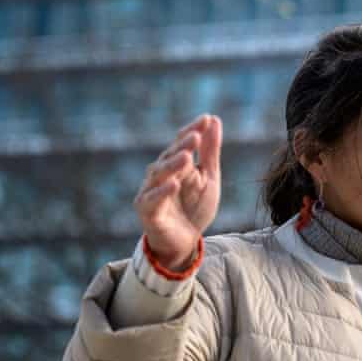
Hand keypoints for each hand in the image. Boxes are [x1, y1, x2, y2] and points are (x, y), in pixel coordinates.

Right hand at [133, 115, 222, 270]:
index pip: (183, 143)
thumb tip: (214, 121)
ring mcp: (151, 191)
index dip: (193, 130)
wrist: (185, 241)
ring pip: (159, 174)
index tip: (207, 119)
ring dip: (173, 165)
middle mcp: (160, 174)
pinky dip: (162, 191)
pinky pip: (152, 199)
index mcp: (175, 165)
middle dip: (182, 145)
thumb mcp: (208, 177)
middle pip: (170, 156)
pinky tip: (173, 184)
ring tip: (187, 156)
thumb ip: (210, 152)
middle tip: (196, 135)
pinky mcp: (146, 210)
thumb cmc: (195, 208)